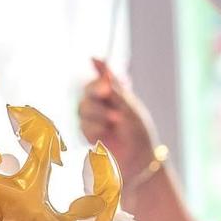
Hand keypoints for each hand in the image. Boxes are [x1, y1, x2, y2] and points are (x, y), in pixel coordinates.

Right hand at [77, 58, 160, 178]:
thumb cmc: (138, 132)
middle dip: (98, 99)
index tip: (106, 88)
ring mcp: (92, 120)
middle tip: (113, 111)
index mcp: (113, 94)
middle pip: (86, 93)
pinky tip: (105, 136)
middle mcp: (101, 105)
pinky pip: (82, 125)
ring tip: (114, 124)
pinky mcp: (87, 135)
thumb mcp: (127, 105)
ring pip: (82, 109)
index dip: (98, 80)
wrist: (138, 161)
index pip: (97, 79)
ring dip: (99, 116)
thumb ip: (111, 84)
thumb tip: (95, 58)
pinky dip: (94, 129)